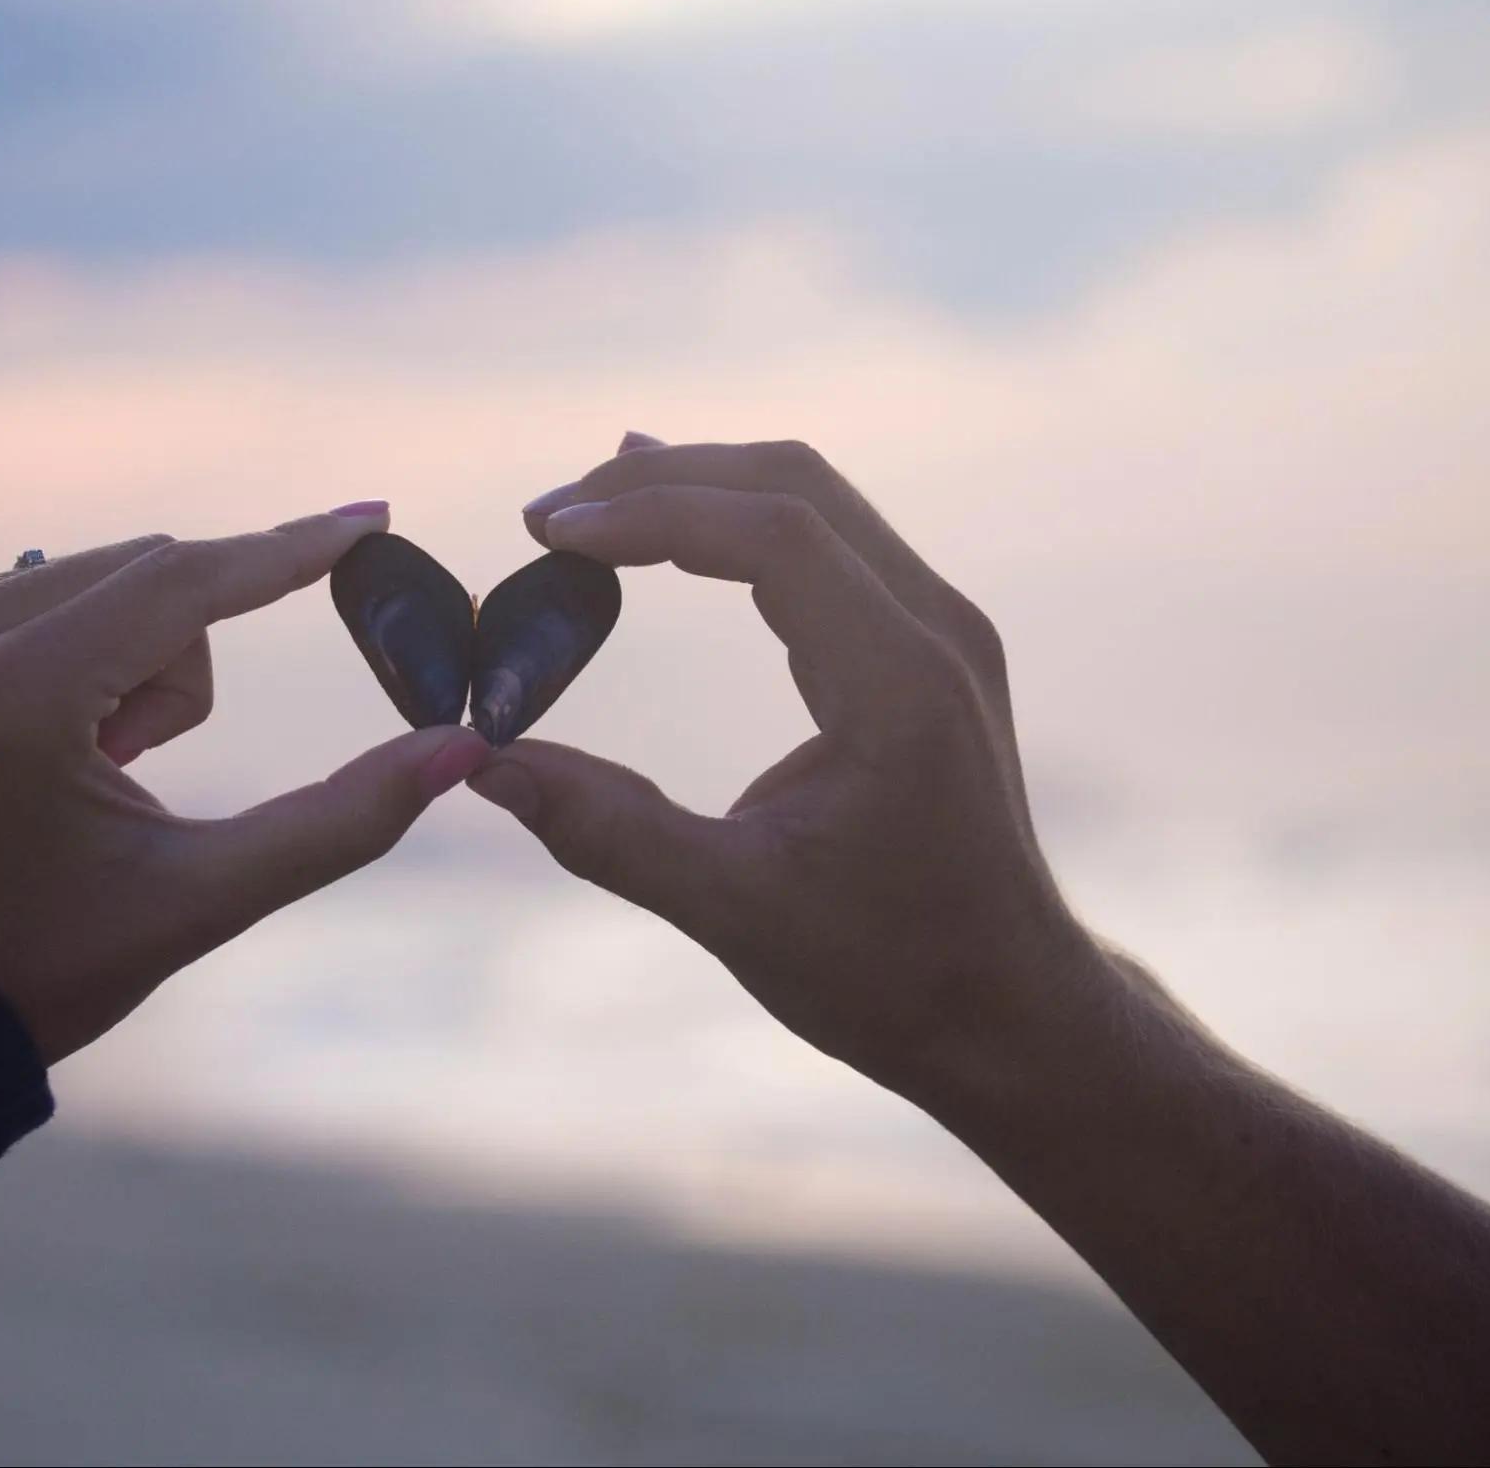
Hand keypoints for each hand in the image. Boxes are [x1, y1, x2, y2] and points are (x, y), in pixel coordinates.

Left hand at [0, 509, 490, 1063]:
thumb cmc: (54, 963)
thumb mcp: (209, 899)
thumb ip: (344, 819)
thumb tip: (462, 749)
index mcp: (20, 695)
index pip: (185, 580)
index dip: (291, 551)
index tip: (372, 519)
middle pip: (151, 573)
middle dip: (184, 666)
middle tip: (136, 769)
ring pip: (102, 577)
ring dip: (135, 659)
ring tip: (92, 770)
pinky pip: (42, 593)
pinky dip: (80, 654)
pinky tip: (50, 750)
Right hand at [476, 437, 1103, 1105]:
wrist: (1008, 1009)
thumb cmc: (886, 972)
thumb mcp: (733, 911)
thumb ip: (607, 830)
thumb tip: (481, 764)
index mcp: (901, 686)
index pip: (775, 533)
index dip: (652, 513)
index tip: (550, 533)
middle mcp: (937, 632)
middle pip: (795, 485)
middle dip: (664, 480)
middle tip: (547, 515)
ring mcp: (943, 632)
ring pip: (815, 501)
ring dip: (700, 489)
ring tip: (589, 506)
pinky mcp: (929, 650)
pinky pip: (831, 542)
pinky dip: (742, 524)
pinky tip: (677, 533)